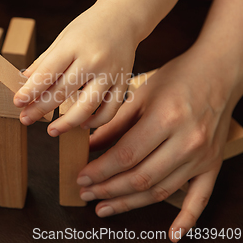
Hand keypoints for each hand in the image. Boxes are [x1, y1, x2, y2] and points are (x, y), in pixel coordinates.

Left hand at [14, 4, 136, 134]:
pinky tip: (82, 124)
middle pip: (63, 92)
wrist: (123, 17)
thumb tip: (25, 81)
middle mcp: (93, 60)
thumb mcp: (63, 37)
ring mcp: (111, 73)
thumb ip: (45, 60)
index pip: (47, 73)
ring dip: (67, 123)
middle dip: (41, 109)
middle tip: (25, 119)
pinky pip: (110, 109)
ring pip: (87, 106)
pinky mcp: (124, 82)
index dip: (30, 90)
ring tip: (51, 131)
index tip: (17, 102)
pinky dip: (96, 121)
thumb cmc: (88, 27)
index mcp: (74, 46)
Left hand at [77, 49, 241, 241]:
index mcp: (166, 119)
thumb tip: (89, 147)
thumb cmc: (177, 78)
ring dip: (129, 203)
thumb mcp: (140, 95)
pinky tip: (172, 236)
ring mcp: (202, 157)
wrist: (218, 73)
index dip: (100, 171)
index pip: (126, 156)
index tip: (81, 177)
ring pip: (161, 191)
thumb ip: (114, 124)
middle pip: (141, 178)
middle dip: (108, 189)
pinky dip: (186, 220)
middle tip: (86, 193)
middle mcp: (186, 142)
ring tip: (104, 208)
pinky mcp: (212, 165)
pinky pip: (199, 198)